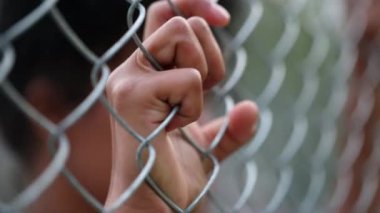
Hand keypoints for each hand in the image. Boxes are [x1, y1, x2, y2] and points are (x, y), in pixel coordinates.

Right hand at [104, 1, 257, 211]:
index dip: (196, 4)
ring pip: (184, 35)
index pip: (167, 12)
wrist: (156, 204)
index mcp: (147, 71)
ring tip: (183, 112)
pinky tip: (173, 127)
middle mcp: (132, 68)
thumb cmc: (175, 173)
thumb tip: (252, 109)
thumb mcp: (206, 144)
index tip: (224, 17)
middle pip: (185, 24)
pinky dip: (194, 106)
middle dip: (210, 59)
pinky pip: (189, 79)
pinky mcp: (131, 95)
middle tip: (203, 94)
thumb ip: (228, 127)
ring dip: (202, 76)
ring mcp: (127, 79)